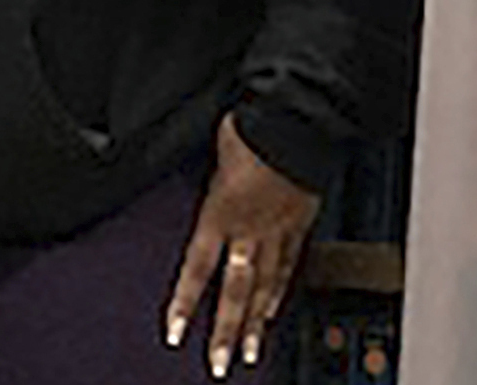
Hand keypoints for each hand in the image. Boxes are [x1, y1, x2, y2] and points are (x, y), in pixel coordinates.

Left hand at [165, 115, 321, 376]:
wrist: (298, 117)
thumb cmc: (253, 126)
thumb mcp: (217, 150)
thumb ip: (212, 176)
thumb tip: (207, 176)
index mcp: (220, 213)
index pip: (197, 269)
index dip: (185, 304)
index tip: (175, 334)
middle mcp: (248, 229)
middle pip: (234, 291)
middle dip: (225, 331)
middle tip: (220, 365)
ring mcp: (277, 230)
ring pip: (264, 286)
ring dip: (254, 322)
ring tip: (248, 353)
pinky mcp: (301, 223)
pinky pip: (290, 264)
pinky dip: (281, 290)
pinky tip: (272, 311)